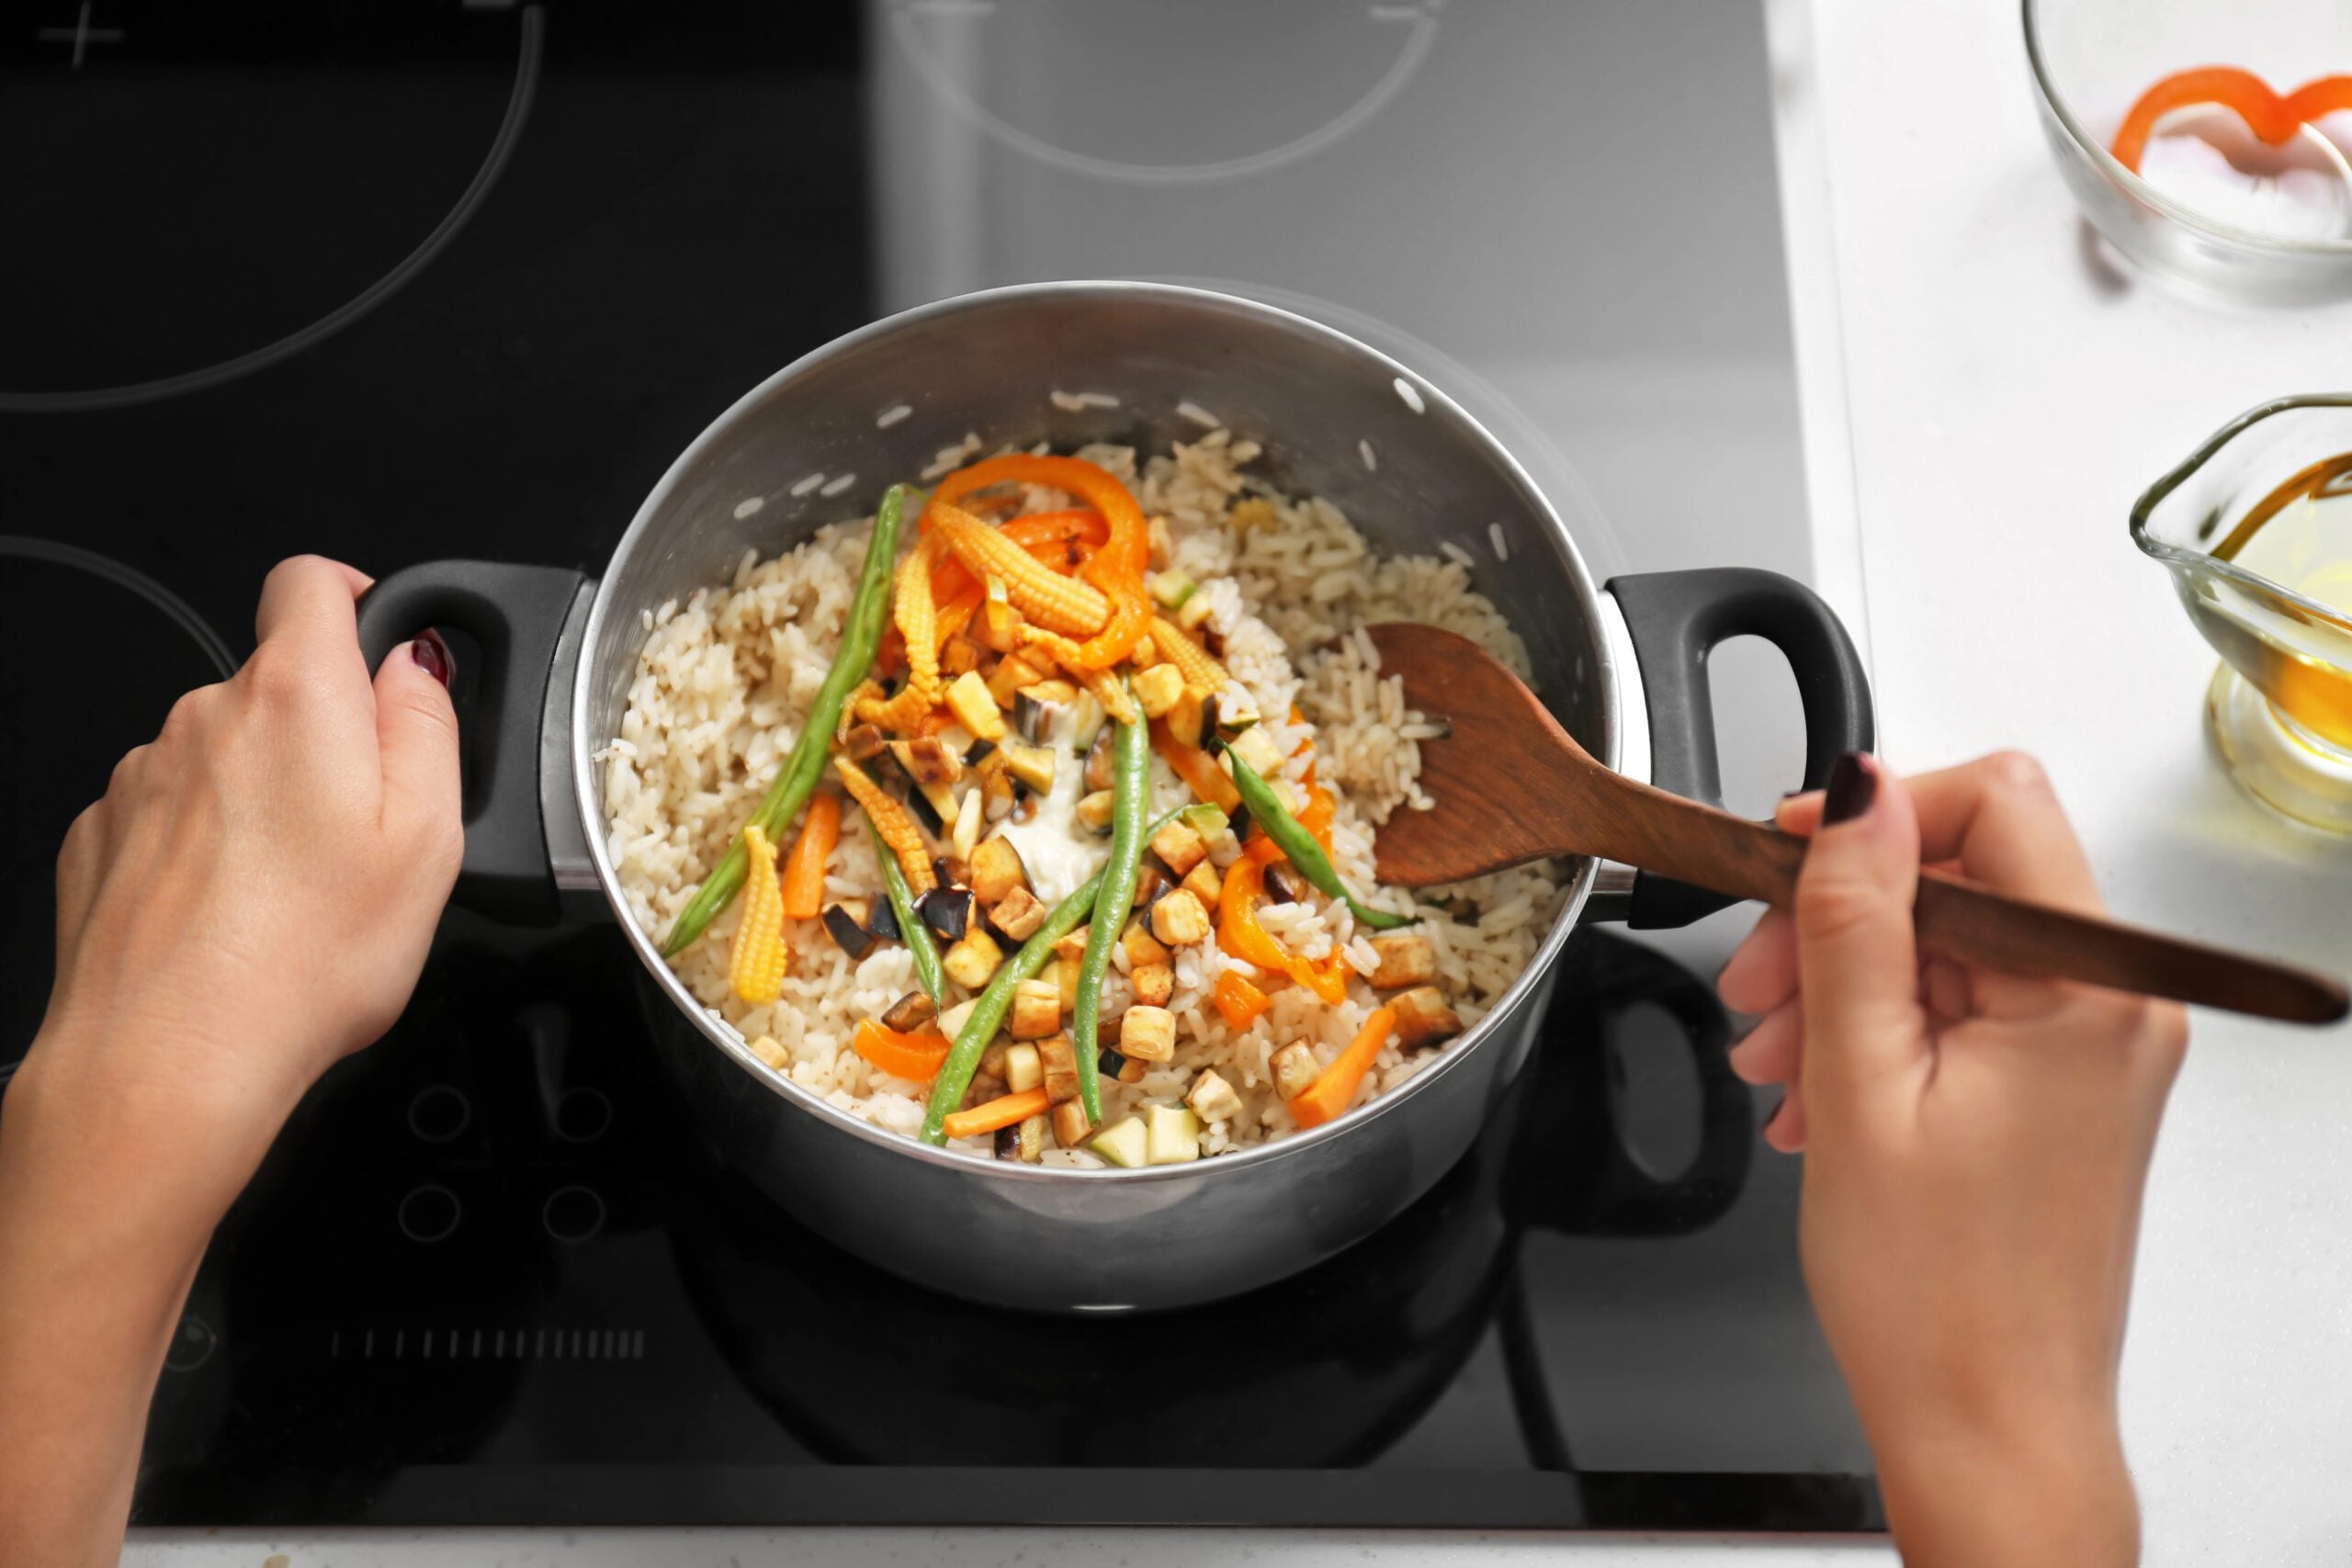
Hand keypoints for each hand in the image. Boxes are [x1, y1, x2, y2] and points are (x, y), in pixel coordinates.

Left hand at [0, 556, 459, 1567]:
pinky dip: (206, 851)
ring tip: (300, 898)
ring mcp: (140, 779)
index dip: (355, 599)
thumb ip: (429, 727)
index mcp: (296, 699)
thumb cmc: (304, 962)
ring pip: (222, 756)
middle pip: (274, 684)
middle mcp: (204, 717)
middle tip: (367, 833)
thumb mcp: (432, 840)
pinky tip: (236, 923)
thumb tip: (415, 670)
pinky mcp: (100, 842)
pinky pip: (170, 817)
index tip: (383, 650)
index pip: (310, 581)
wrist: (164, 1065)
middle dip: (324, 735)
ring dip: (262, 799)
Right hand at [1717, 752, 2185, 1566]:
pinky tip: (1814, 1092)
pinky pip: (1962, 1010)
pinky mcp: (2064, 1087)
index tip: (1791, 857)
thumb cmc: (1939, 1298)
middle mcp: (2113, 1007)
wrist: (1989, 1428)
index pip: (1995, 802)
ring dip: (1843, 980)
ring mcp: (2093, 1049)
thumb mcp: (1860, 1084)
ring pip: (1949, 943)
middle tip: (1757, 981)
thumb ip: (1854, 923)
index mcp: (2085, 990)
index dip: (1877, 813)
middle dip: (1840, 915)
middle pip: (1962, 874)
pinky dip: (1877, 1032)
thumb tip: (1858, 793)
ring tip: (1774, 1058)